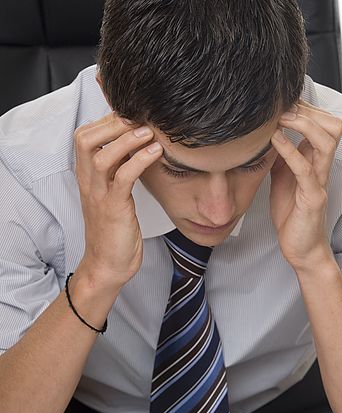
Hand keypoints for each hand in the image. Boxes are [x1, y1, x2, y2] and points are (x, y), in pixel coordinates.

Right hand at [74, 112, 162, 288]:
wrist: (107, 266)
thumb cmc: (114, 233)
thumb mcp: (114, 196)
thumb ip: (118, 173)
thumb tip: (135, 150)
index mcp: (87, 178)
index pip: (84, 137)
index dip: (105, 121)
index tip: (129, 115)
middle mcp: (89, 183)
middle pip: (85, 139)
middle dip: (112, 123)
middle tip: (138, 117)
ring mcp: (99, 196)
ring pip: (102, 156)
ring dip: (127, 139)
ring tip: (150, 130)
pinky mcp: (114, 209)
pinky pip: (124, 178)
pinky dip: (140, 161)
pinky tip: (156, 152)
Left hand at [270, 100, 341, 271]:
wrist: (300, 248)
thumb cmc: (291, 215)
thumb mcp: (281, 179)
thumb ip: (279, 158)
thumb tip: (265, 136)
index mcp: (315, 162)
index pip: (322, 124)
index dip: (305, 109)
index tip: (282, 102)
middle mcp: (321, 169)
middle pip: (332, 127)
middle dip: (308, 111)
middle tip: (283, 106)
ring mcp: (319, 182)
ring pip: (326, 142)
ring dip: (304, 125)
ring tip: (281, 119)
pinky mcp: (312, 198)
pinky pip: (305, 169)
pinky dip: (290, 150)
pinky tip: (275, 140)